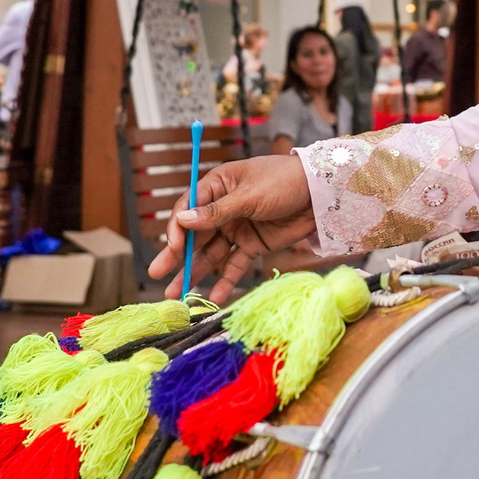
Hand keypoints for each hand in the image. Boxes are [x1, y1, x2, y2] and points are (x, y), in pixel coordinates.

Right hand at [144, 153, 319, 301]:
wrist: (321, 192)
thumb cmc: (283, 181)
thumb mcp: (248, 195)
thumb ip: (216, 212)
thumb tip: (182, 220)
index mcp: (217, 186)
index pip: (188, 209)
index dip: (177, 229)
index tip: (171, 248)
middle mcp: (223, 208)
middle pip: (195, 235)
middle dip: (176, 256)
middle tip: (156, 275)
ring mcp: (237, 228)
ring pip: (211, 254)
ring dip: (194, 272)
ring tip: (176, 294)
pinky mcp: (253, 245)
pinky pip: (235, 265)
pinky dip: (225, 281)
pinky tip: (212, 297)